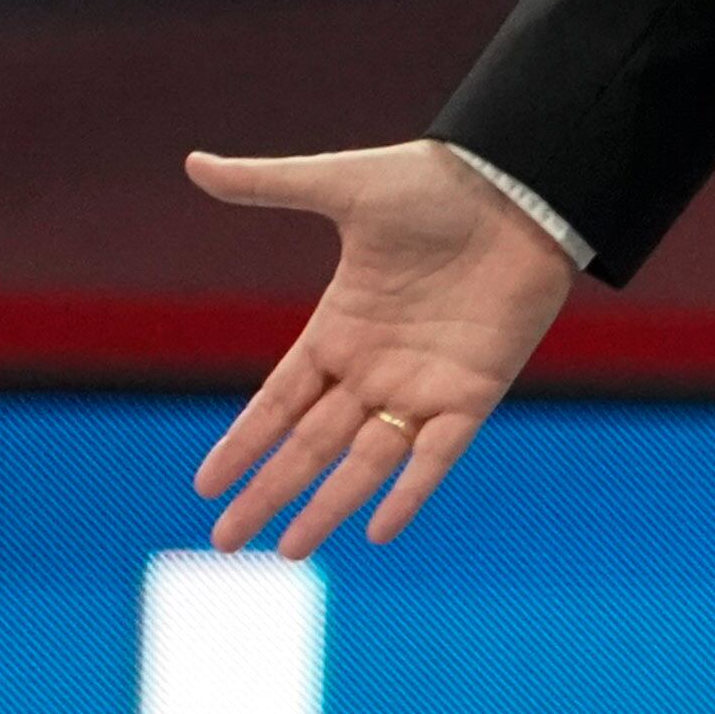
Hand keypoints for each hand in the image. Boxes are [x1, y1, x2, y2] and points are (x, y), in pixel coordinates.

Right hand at [189, 140, 575, 554]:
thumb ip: (268, 184)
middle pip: (310, 444)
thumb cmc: (436, 181)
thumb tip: (194, 162)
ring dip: (327, 505)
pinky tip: (378, 530)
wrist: (520, 184)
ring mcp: (424, 381)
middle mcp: (377, 365)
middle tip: (225, 543)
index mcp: (341, 325)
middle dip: (268, 492)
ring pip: (364, 460)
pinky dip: (410, 491)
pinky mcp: (475, 390)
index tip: (207, 486)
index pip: (280, 400)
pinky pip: (437, 453)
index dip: (245, 442)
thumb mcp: (342, 184)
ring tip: (287, 551)